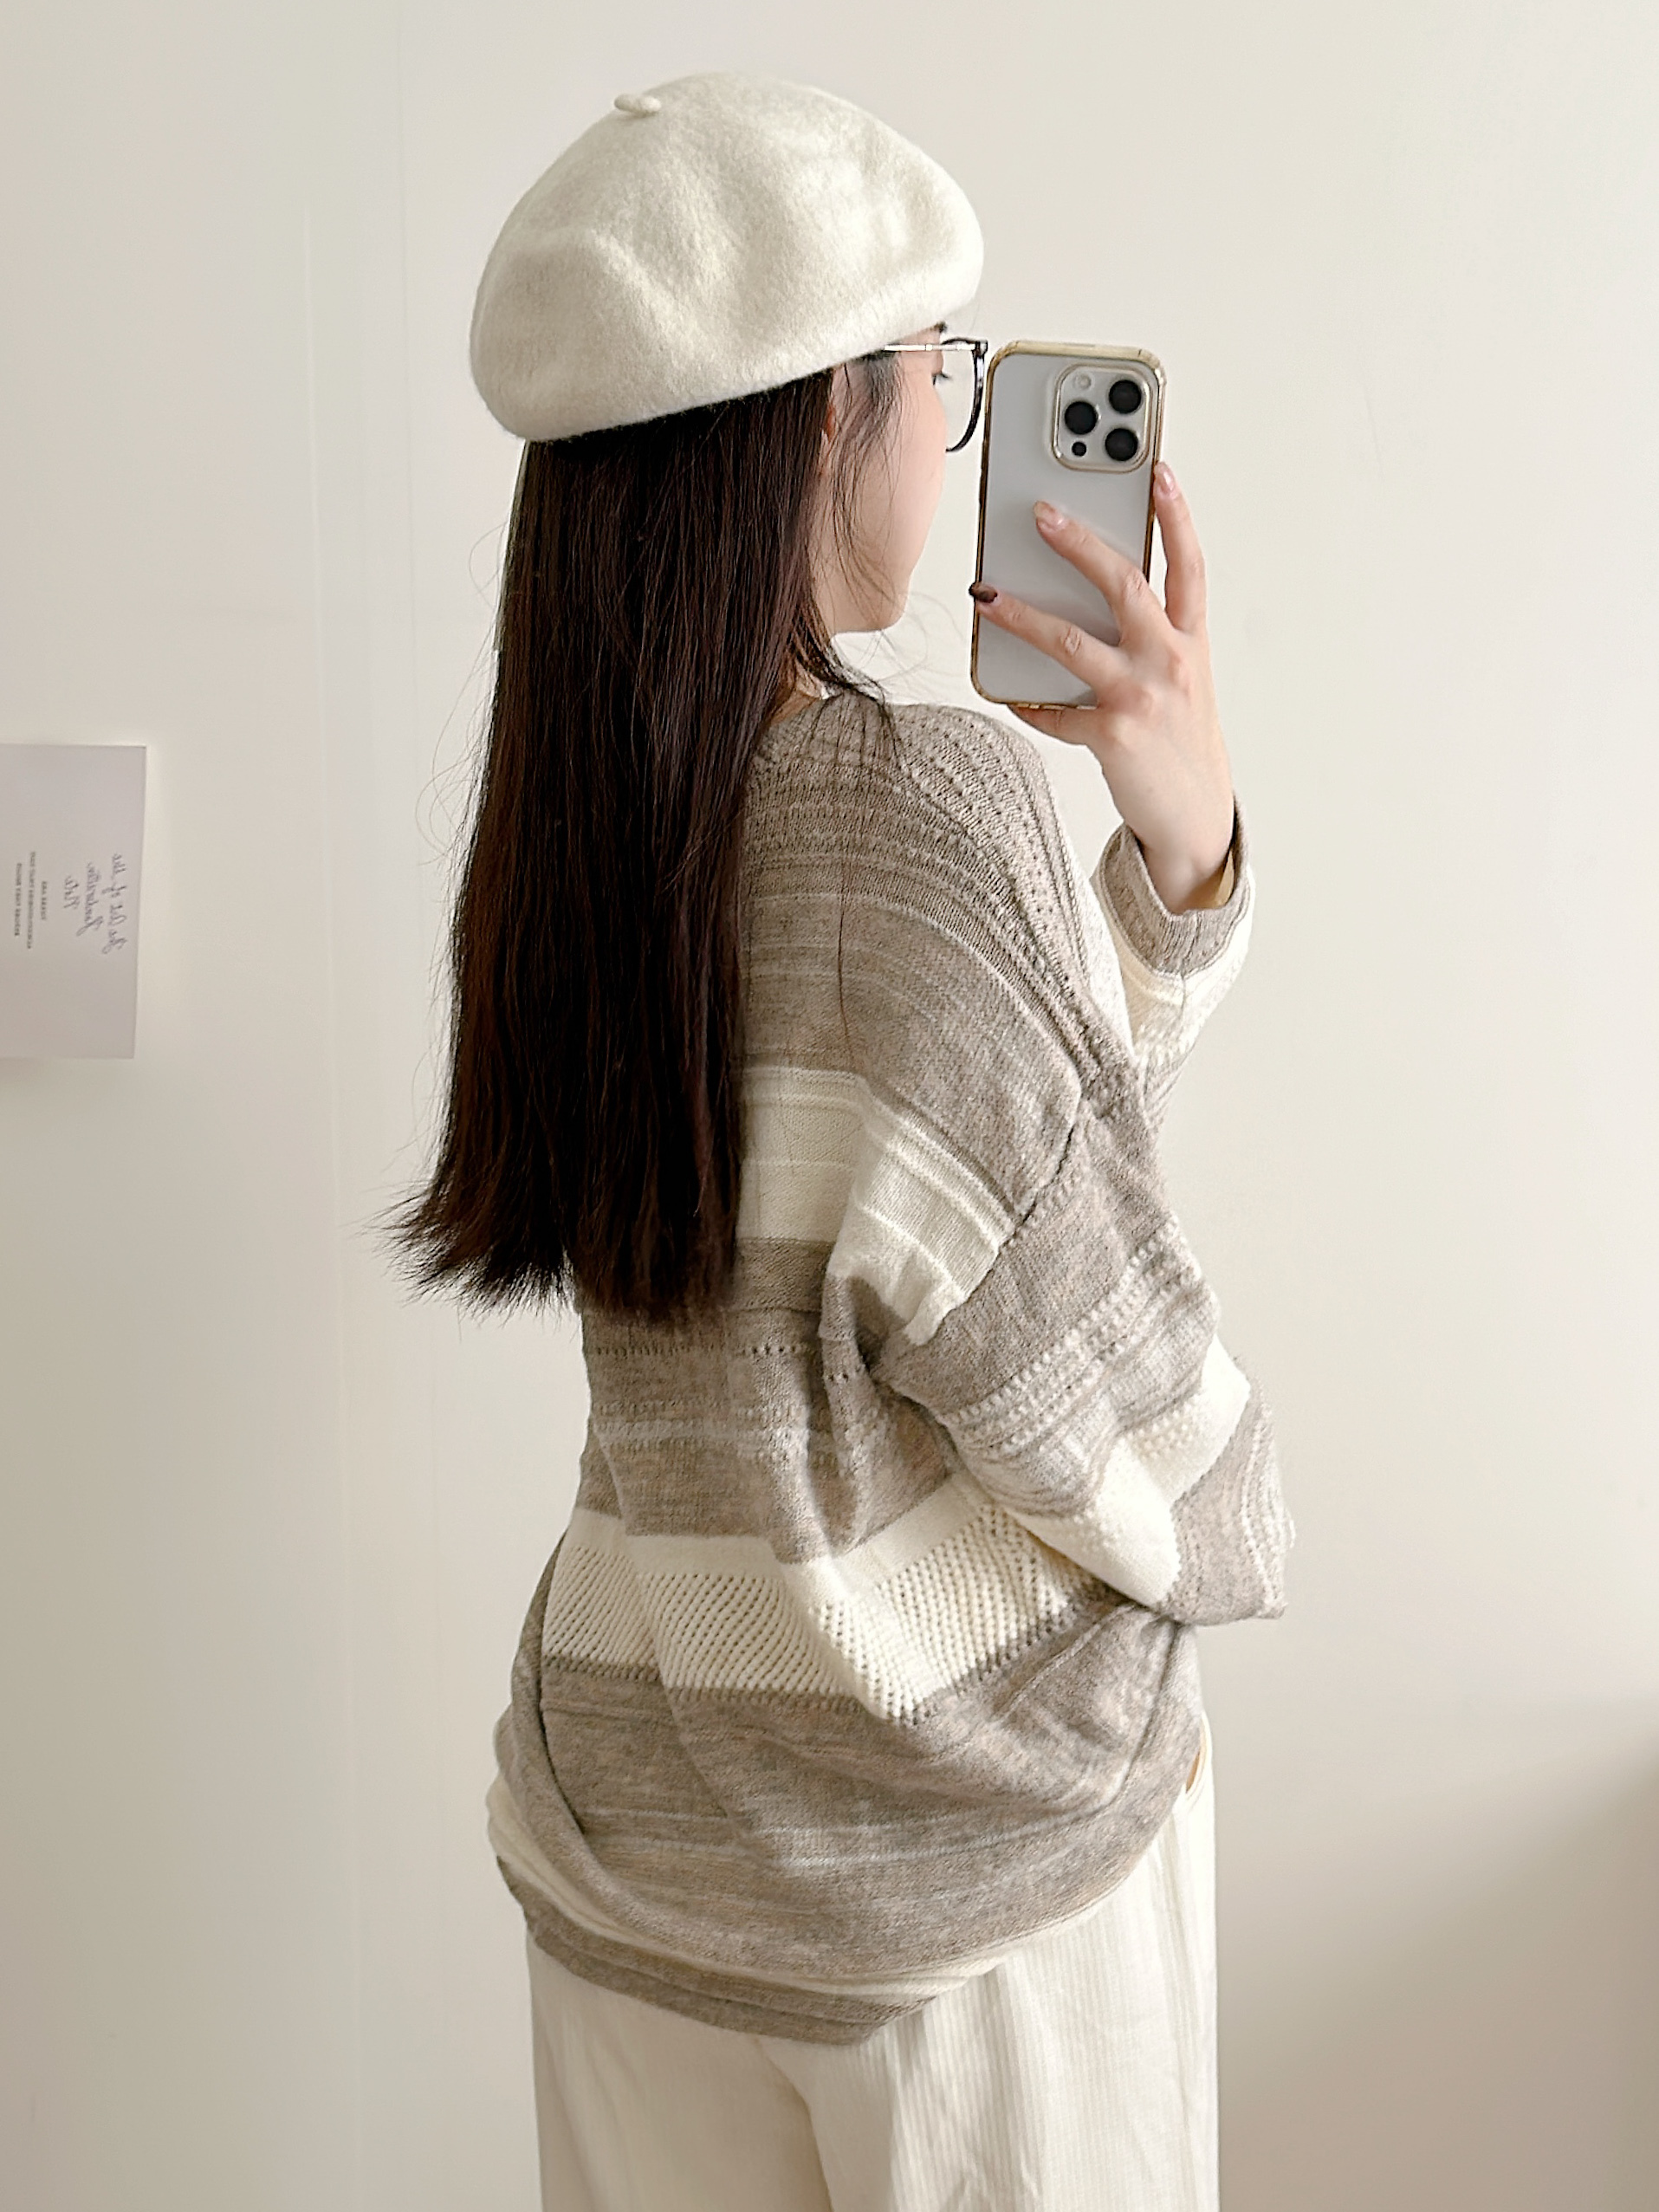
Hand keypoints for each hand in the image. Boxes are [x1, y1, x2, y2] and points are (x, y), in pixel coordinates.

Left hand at [970, 462, 1234, 911]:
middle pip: (1124, 583)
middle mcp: (1171, 660)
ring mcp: (1142, 696)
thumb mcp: (1181, 681)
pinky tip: (1010, 696)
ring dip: (1023, 614)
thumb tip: (1088, 602)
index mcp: (1190, 640)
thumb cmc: (1181, 742)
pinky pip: (1055, 711)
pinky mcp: (1112, 734)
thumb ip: (1149, 638)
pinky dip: (1029, 703)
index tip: (1158, 469)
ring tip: (988, 593)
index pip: (1188, 564)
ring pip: (1072, 640)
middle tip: (1042, 513)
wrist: (1195, 816)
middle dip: (1080, 543)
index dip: (1176, 515)